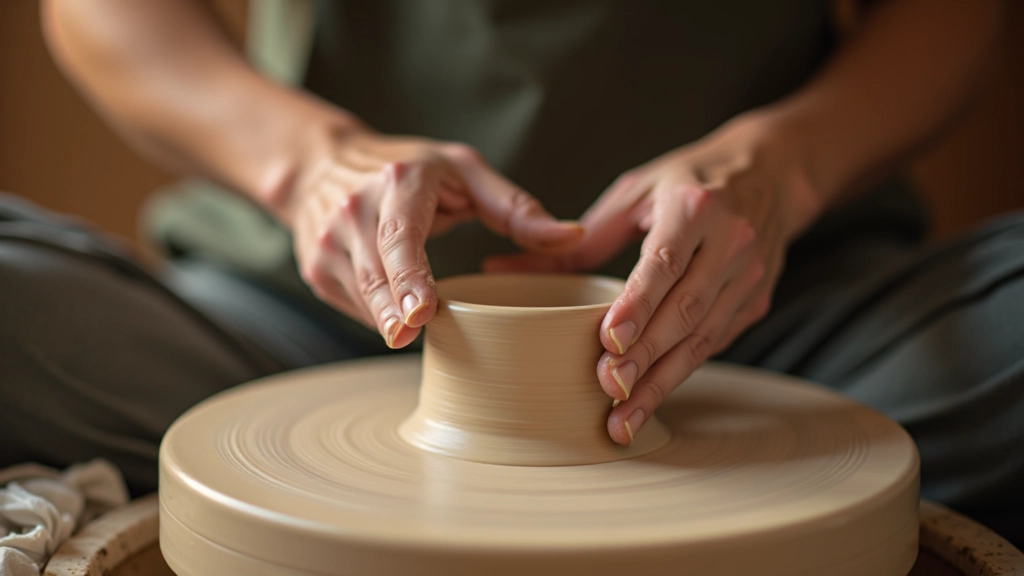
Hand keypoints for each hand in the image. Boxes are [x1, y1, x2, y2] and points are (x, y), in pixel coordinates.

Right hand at [286, 128, 583, 347]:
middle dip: (394, 312)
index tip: (422, 311)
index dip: (410, 276)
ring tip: (410, 332)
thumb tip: (573, 237)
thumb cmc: (410, 169)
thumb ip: (518, 208)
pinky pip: (352, 305)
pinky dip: (378, 316)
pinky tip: (395, 315)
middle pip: (377, 275)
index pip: (401, 235)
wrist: (324, 165)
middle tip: (412, 337)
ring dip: (389, 319)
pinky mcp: (316, 267)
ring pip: (362, 295)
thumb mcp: (467, 173)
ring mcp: (327, 240)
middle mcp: (354, 209)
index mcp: (399, 181)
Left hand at [485, 112, 822, 443]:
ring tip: (625, 418)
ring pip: (703, 338)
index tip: (610, 342)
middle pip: (685, 311)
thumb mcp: (634, 194)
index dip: (638, 305)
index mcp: (694, 207)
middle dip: (647, 357)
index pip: (665, 263)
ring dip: (663, 381)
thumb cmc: (686, 181)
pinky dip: (681, 372)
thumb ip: (578, 241)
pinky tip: (650, 396)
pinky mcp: (756, 300)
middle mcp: (730, 242)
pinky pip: (715, 343)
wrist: (770, 172)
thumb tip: (502, 270)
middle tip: (609, 390)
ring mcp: (749, 275)